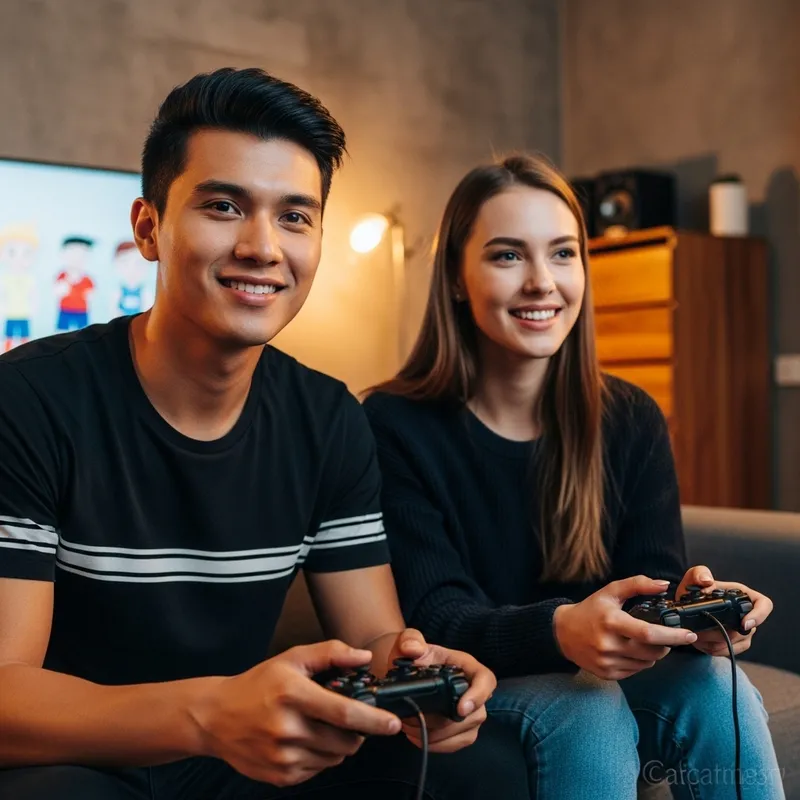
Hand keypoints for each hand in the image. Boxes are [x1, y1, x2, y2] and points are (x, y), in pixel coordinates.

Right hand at [190, 640, 401, 786]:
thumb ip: (331, 653)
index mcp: (293, 695)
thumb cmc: (258, 684)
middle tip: (349, 719)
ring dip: (339, 744)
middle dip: (358, 732)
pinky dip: (321, 757)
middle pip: (345, 741)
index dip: (373, 720)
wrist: (216, 717)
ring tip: (321, 726)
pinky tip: (305, 740)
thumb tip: (363, 657)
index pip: (343, 713)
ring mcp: (283, 756)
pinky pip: (317, 770)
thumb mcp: (292, 658)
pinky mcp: (281, 776)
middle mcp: (288, 728)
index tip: (393, 723)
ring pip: (334, 758)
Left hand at [386, 629, 494, 753]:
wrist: (404, 672)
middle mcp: (472, 689)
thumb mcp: (408, 641)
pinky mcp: (460, 729)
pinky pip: (457, 744)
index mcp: (465, 666)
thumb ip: (410, 640)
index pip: (486, 680)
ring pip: (467, 732)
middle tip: (416, 718)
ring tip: (412, 728)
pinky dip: (438, 745)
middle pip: (476, 713)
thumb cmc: (411, 655)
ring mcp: (468, 712)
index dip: (478, 695)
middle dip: (445, 722)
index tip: (460, 709)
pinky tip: (418, 737)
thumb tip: (414, 649)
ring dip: (439, 736)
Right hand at [553, 575, 697, 680]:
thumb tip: (664, 585)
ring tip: (643, 641)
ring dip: (653, 654)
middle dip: (666, 645)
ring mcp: (608, 662)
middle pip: (652, 652)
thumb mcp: (611, 592)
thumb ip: (637, 584)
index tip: (689, 634)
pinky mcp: (607, 674)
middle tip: (666, 636)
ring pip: (647, 663)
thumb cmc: (590, 610)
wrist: (562, 632)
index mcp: (612, 622)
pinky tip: (630, 650)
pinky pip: (635, 671)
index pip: (649, 633)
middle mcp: (609, 644)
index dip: (673, 636)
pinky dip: (640, 662)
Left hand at [677, 565, 773, 657]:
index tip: (743, 624)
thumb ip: (699, 574)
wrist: (685, 607)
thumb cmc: (694, 590)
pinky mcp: (734, 642)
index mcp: (741, 594)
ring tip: (698, 637)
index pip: (764, 604)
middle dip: (724, 633)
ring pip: (737, 643)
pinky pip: (730, 651)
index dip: (759, 615)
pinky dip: (715, 649)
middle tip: (702, 632)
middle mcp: (745, 613)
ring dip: (717, 643)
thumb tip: (707, 581)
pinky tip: (702, 644)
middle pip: (747, 630)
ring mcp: (742, 630)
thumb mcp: (693, 577)